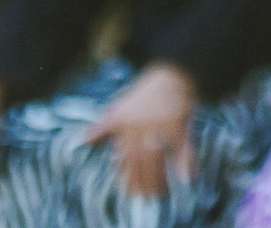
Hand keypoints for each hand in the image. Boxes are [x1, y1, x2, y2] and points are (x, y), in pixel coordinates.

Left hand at [83, 62, 196, 199]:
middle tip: (145, 197)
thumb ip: (102, 126)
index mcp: (124, 124)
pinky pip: (183, 146)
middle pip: (139, 160)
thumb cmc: (143, 95)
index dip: (126, 175)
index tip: (127, 191)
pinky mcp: (178, 123)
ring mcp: (159, 125)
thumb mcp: (119, 107)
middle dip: (142, 181)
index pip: (123, 157)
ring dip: (159, 178)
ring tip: (160, 193)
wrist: (170, 74)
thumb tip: (83, 140)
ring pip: (157, 157)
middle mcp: (140, 126)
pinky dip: (186, 162)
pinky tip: (187, 177)